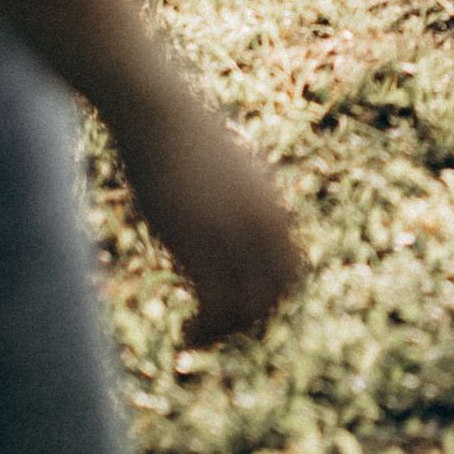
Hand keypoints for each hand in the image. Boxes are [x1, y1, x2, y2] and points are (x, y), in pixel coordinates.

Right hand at [112, 86, 302, 345]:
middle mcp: (262, 226)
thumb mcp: (226, 171)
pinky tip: (186, 336)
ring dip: (225, 333)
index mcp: (272, 211)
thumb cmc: (184, 139)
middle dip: (250, 320)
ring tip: (197, 339)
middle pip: (277, 295)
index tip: (238, 308)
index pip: (292, 273)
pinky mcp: (199, 242)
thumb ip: (241, 198)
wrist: (160, 114)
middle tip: (216, 329)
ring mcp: (233, 234)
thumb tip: (237, 206)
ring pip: (250, 308)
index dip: (270, 299)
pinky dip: (206, 330)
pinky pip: (217, 306)